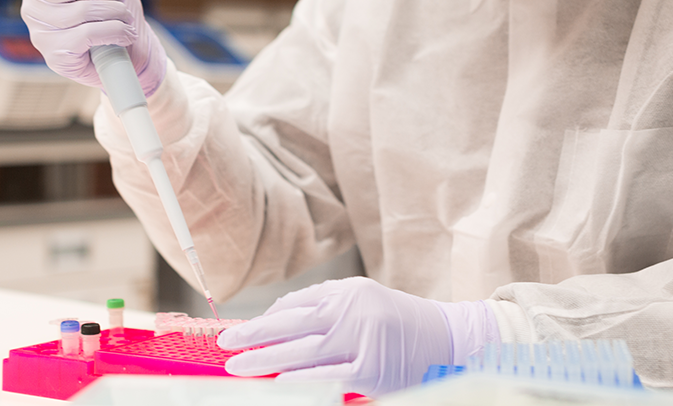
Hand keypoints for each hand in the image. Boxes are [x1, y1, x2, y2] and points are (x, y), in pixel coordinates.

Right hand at [20, 0, 166, 95]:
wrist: (122, 51)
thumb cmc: (106, 9)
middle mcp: (31, 6)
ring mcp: (41, 33)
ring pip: (83, 10)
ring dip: (114, 11)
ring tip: (125, 16)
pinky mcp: (55, 56)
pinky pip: (87, 34)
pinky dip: (114, 30)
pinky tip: (125, 32)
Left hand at [216, 276, 498, 396]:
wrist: (448, 341)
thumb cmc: (399, 322)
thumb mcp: (362, 300)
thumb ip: (322, 304)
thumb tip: (275, 317)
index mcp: (347, 292)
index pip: (294, 306)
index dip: (263, 320)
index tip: (238, 330)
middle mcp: (352, 311)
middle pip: (290, 326)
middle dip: (253, 336)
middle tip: (224, 346)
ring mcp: (361, 341)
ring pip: (301, 352)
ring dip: (264, 360)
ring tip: (237, 366)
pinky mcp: (369, 371)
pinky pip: (325, 376)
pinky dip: (299, 379)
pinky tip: (276, 380)